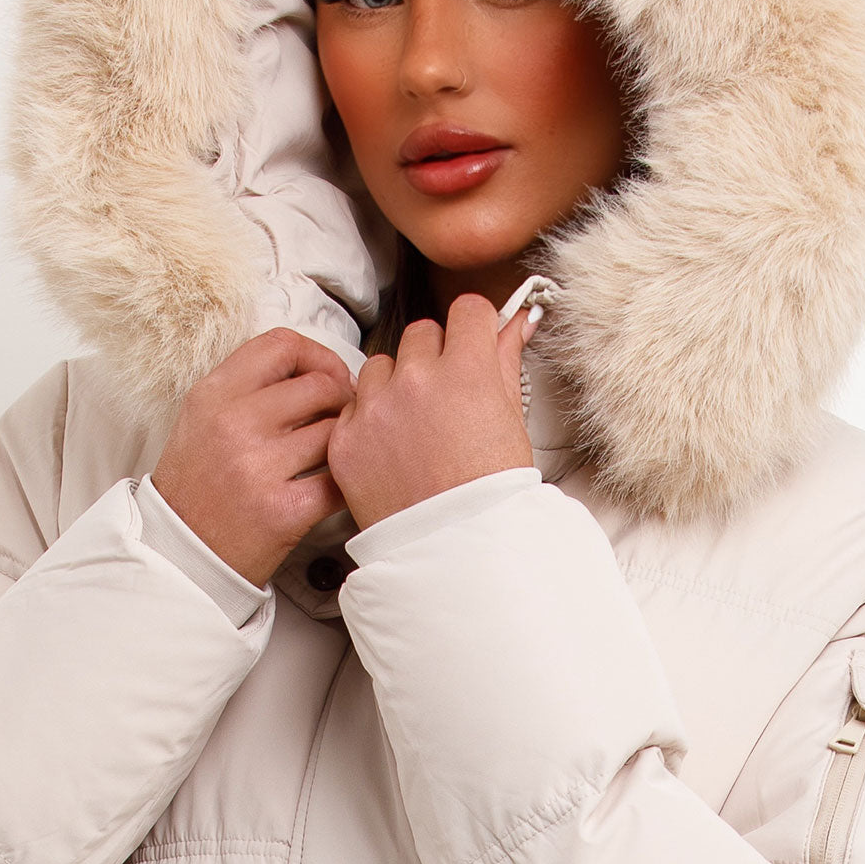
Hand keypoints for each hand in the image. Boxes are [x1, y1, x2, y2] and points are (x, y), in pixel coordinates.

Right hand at [152, 328, 354, 586]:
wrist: (181, 556)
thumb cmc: (197, 487)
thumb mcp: (203, 420)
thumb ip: (248, 386)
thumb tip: (313, 366)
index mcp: (213, 396)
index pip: (282, 345)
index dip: (318, 355)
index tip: (329, 373)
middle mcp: (233, 424)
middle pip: (319, 385)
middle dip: (341, 398)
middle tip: (342, 415)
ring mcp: (257, 467)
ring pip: (335, 430)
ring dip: (343, 441)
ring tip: (332, 453)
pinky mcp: (283, 510)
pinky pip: (337, 480)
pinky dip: (344, 482)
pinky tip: (333, 485)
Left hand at [327, 294, 536, 529]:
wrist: (455, 553)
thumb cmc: (491, 494)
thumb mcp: (511, 420)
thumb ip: (506, 361)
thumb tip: (518, 322)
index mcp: (466, 372)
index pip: (467, 310)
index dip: (474, 326)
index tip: (473, 341)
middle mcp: (416, 381)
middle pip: (422, 333)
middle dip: (435, 355)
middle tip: (446, 395)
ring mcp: (375, 409)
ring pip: (380, 364)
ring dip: (395, 383)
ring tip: (414, 424)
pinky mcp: (346, 439)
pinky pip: (353, 405)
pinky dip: (369, 420)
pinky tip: (391, 447)